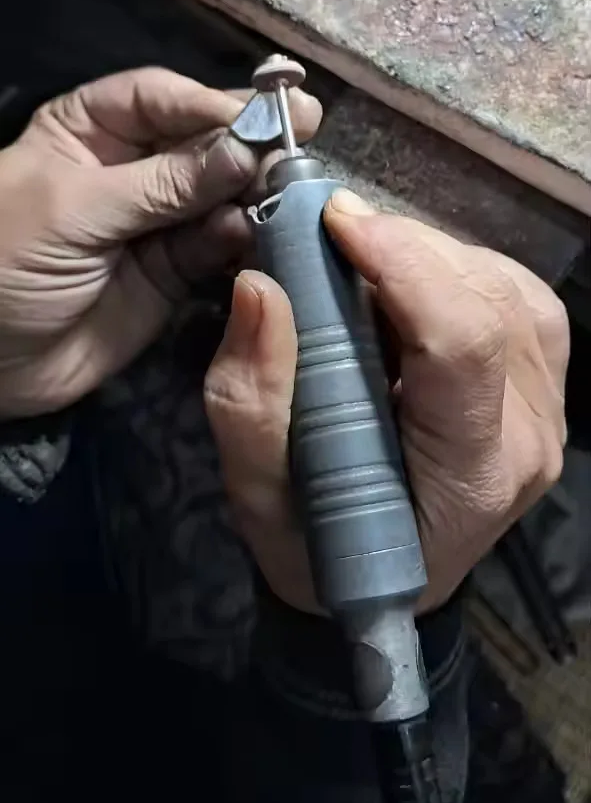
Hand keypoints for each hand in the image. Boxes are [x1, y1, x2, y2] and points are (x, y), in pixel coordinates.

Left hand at [0, 67, 319, 417]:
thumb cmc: (5, 262)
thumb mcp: (76, 208)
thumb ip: (163, 184)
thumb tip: (244, 151)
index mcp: (90, 129)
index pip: (162, 97)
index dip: (212, 102)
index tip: (267, 113)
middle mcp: (129, 167)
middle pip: (201, 141)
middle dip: (248, 139)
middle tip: (306, 131)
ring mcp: (154, 222)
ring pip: (218, 194)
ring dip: (254, 190)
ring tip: (292, 188)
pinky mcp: (173, 274)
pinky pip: (218, 247)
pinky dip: (243, 240)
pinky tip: (264, 231)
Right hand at [205, 190, 568, 613]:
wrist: (374, 580)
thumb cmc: (315, 547)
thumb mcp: (257, 497)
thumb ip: (252, 402)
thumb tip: (260, 285)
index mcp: (470, 476)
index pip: (465, 345)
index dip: (405, 265)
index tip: (333, 223)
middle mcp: (530, 437)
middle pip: (486, 300)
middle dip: (403, 249)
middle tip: (325, 238)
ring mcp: (548, 406)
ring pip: (505, 285)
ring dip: (426, 254)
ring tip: (359, 263)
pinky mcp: (544, 379)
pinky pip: (513, 293)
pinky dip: (452, 268)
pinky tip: (405, 284)